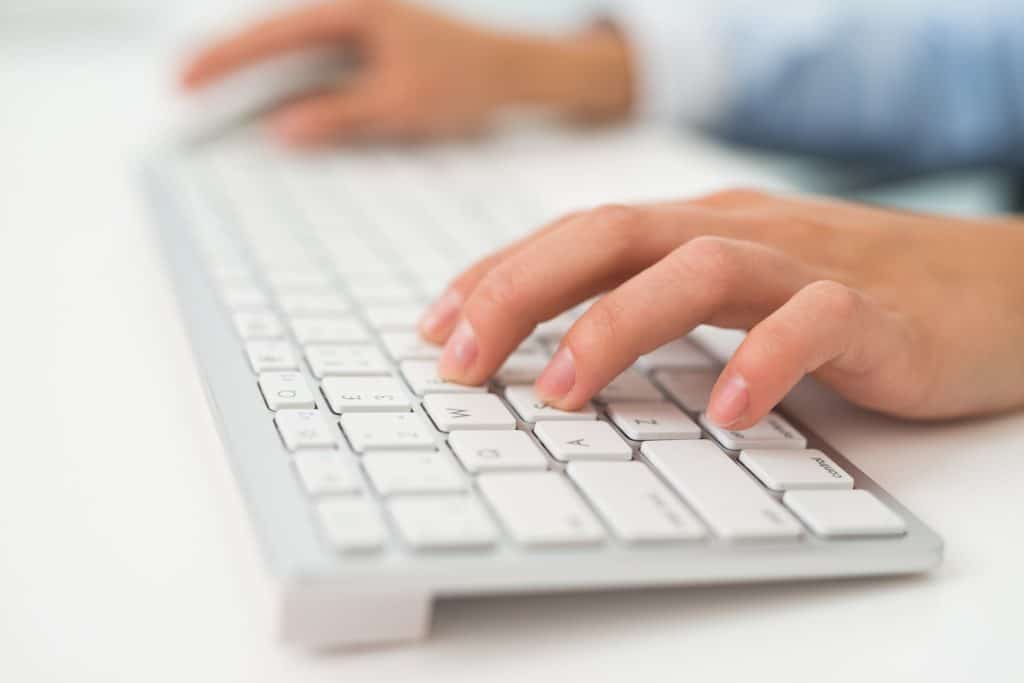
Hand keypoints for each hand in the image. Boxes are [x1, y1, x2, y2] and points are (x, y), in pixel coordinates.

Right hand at [180, 0, 632, 145]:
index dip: (226, 57)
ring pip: (291, 40)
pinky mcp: (368, 38)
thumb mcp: (399, 106)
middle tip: (180, 83)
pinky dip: (287, 71)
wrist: (511, 70)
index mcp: (355, 10)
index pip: (274, 33)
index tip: (185, 79)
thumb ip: (338, 116)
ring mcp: (360, 21)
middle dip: (228, 57)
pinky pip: (314, 52)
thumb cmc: (463, 81)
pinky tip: (268, 92)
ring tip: (211, 89)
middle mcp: (352, 6)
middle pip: (273, 29)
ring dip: (254, 65)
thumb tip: (280, 132)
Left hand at [418, 190, 1023, 427]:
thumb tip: (557, 355)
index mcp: (696, 226)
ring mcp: (808, 262)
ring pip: (699, 267)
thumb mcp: (735, 289)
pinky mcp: (876, 310)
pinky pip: (813, 322)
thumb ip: (658, 307)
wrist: (997, 288)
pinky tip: (727, 415)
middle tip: (462, 361)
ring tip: (562, 392)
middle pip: (612, 233)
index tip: (436, 328)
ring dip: (617, 325)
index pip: (577, 234)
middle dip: (523, 291)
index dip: (499, 273)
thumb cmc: (850, 294)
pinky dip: (763, 363)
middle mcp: (740, 230)